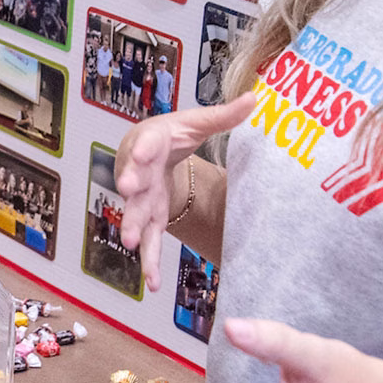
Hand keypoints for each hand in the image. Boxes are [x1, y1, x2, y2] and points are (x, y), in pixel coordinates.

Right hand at [113, 95, 254, 250]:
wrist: (148, 153)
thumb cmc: (171, 136)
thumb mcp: (195, 123)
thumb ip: (223, 116)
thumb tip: (254, 98)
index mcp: (151, 143)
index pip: (146, 144)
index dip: (142, 149)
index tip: (140, 154)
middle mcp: (140, 172)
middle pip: (134, 180)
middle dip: (130, 185)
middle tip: (127, 189)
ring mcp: (142, 199)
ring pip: (136, 214)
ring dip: (132, 227)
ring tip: (130, 241)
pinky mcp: (150, 219)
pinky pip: (149, 242)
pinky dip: (149, 263)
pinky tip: (152, 283)